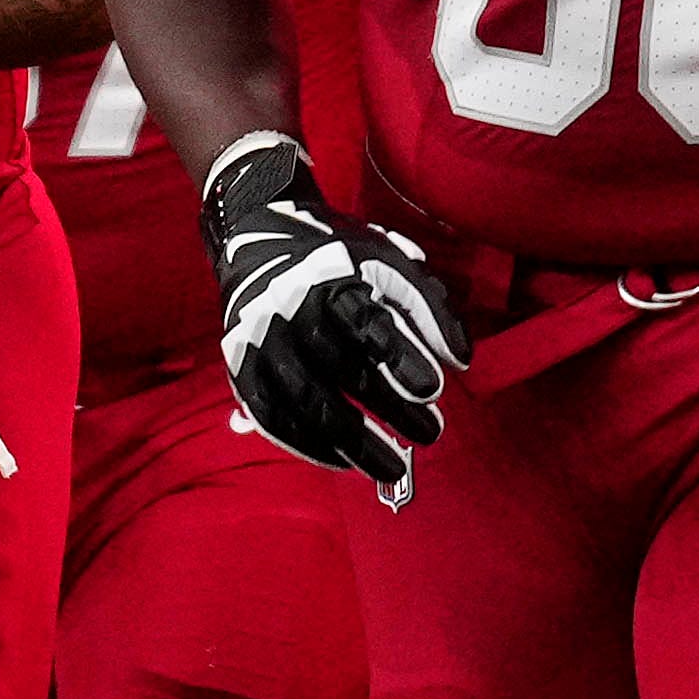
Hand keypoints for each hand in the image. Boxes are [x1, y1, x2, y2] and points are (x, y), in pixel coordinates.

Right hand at [200, 133, 459, 501]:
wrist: (256, 232)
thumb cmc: (337, 253)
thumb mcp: (390, 260)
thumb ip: (428, 307)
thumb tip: (458, 361)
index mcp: (331, 277)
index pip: (367, 324)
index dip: (401, 358)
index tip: (432, 389)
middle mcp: (290, 309)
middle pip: (342, 371)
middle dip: (389, 409)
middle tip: (430, 433)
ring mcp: (261, 340)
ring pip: (307, 402)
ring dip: (352, 442)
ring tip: (391, 466)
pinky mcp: (240, 364)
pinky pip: (271, 416)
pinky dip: (307, 445)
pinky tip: (341, 463)